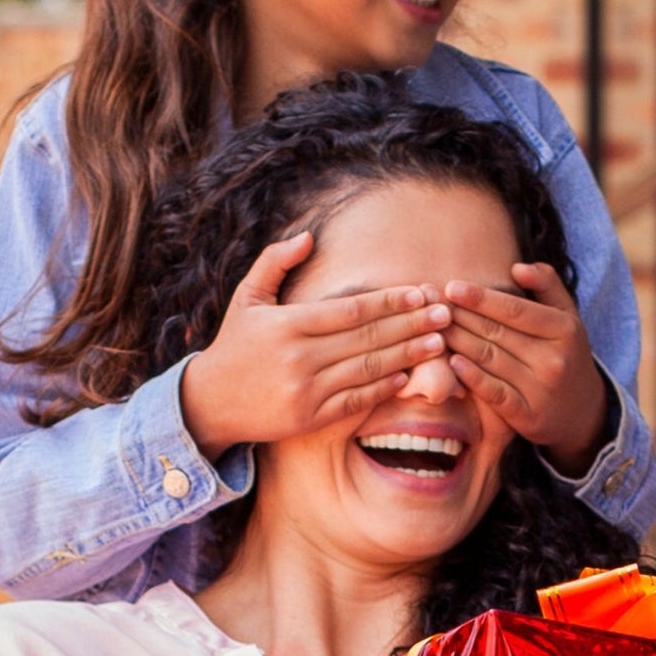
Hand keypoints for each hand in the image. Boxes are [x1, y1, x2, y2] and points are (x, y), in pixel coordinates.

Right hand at [177, 230, 459, 453]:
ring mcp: (305, 390)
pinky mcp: (310, 418)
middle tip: (445, 314)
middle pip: (368, 338)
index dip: (390, 301)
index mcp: (287, 324)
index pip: (350, 310)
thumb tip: (308, 236)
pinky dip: (385, 388)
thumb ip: (275, 261)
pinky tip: (410, 375)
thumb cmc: (235, 344)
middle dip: (412, 325)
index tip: (420, 292)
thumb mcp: (247, 297)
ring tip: (439, 343)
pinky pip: (357, 401)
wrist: (211, 402)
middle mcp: (298, 358)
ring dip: (408, 356)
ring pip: (368, 369)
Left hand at [439, 265, 610, 469]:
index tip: (452, 288)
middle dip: (461, 317)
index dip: (480, 298)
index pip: (515, 310)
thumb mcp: (569, 317)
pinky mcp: (528, 416)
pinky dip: (472, 377)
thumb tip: (517, 267)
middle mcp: (554, 360)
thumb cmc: (567, 354)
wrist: (584, 412)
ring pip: (490, 360)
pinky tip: (452, 362)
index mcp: (564, 330)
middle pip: (497, 333)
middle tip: (433, 306)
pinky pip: (494, 394)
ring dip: (458, 342)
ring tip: (435, 328)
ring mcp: (541, 390)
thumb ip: (548, 285)